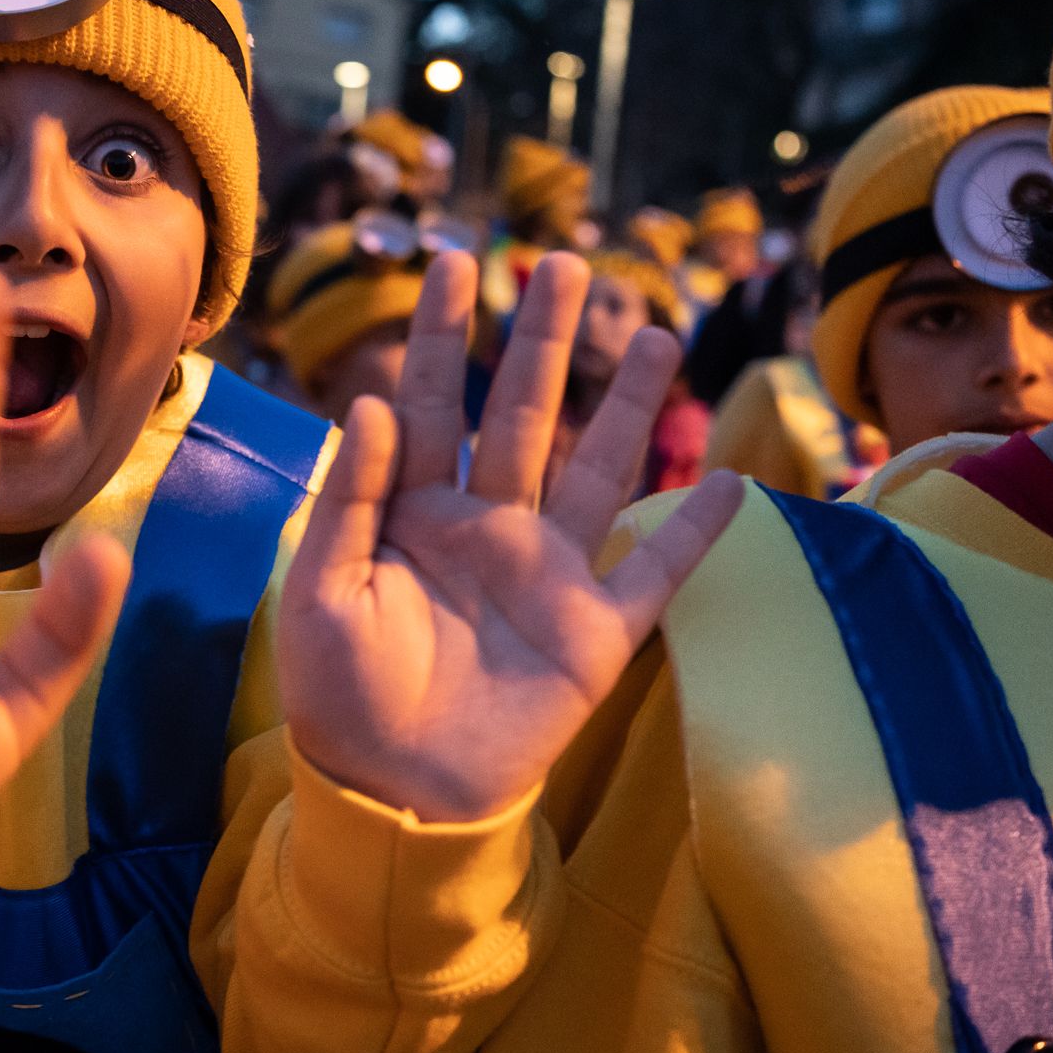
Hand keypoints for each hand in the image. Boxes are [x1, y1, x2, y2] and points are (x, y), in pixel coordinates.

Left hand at [279, 252, 743, 822]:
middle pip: (524, 413)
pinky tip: (730, 482)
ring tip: (657, 333)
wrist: (391, 792)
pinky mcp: (595, 632)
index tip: (460, 260)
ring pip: (599, 469)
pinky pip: (655, 573)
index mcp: (414, 509)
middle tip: (567, 263)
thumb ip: (351, 496)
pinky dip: (695, 532)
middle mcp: (487, 525)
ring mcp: (547, 573)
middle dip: (545, 340)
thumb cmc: (340, 691)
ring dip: (628, 405)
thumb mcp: (322, 590)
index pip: (434, 402)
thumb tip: (371, 399)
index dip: (447, 333)